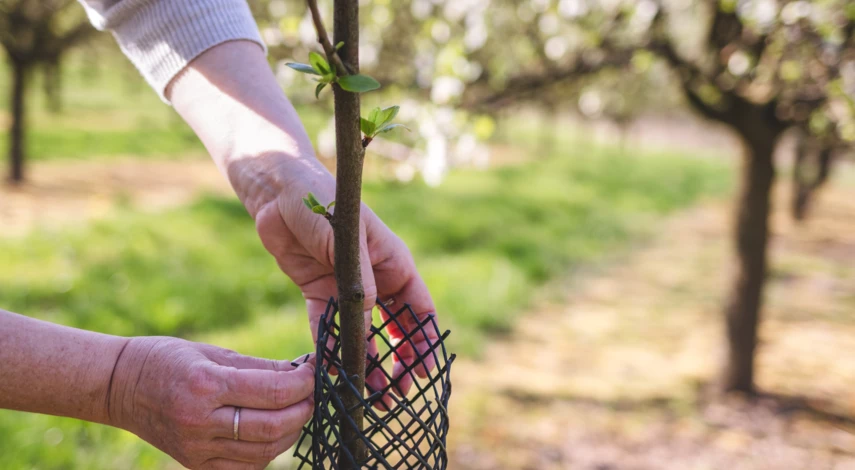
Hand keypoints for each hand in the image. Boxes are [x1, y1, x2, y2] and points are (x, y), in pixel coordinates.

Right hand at [108, 337, 313, 469]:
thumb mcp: (213, 353)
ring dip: (291, 431)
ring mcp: (197, 449)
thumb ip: (260, 366)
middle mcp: (201, 422)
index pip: (272, 390)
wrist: (118, 386)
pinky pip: (246, 467)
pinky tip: (274, 431)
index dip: (304, 382)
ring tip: (298, 409)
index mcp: (205, 386)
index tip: (316, 369)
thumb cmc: (167, 359)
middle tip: (313, 392)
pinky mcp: (196, 465)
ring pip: (264, 452)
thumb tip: (302, 370)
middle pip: (273, 426)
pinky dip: (268, 451)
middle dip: (304, 408)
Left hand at [167, 40, 438, 399]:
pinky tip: (334, 375)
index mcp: (391, 260)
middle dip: (398, 361)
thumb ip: (357, 272)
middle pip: (394, 327)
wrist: (276, 188)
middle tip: (396, 394)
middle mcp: (374, 278)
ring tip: (368, 395)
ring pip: (362, 334)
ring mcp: (346, 288)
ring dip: (367, 363)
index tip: (425, 370)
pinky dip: (332, 350)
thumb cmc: (320, 195)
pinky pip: (329, 327)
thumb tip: (371, 314)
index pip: (417, 305)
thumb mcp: (343, 230)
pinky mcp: (318, 292)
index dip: (423, 339)